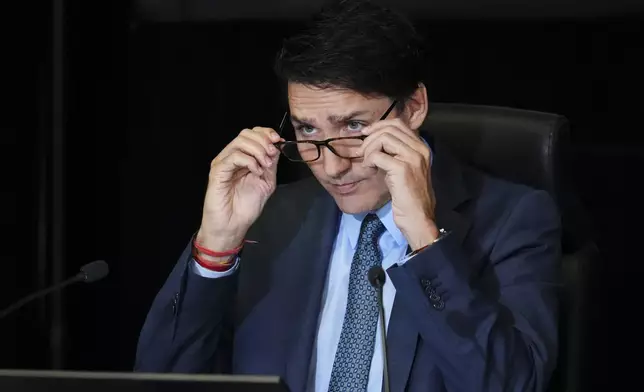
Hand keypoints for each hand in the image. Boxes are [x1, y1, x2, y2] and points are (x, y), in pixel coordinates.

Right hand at [197, 127, 281, 253]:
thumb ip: (271, 164)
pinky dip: (249, 161)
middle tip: (271, 155)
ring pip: (240, 142)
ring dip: (258, 150)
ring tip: (265, 166)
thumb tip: (276, 147)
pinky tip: (256, 171)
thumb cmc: (246, 207)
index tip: (278, 140)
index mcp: (243, 158)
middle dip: (263, 141)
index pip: (252, 134)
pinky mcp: (218, 171)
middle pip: (246, 133)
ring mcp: (224, 162)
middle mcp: (232, 157)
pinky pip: (234, 156)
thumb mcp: (266, 182)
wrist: (232, 226)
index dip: (266, 133)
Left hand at [358, 119, 438, 249]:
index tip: (366, 134)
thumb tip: (375, 141)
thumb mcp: (404, 169)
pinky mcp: (402, 169)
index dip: (379, 125)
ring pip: (383, 138)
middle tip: (362, 151)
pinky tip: (369, 170)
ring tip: (367, 162)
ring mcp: (412, 158)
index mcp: (421, 147)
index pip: (398, 124)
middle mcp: (420, 149)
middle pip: (389, 128)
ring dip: (369, 148)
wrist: (418, 218)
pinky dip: (369, 160)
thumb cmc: (408, 196)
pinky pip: (378, 155)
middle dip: (371, 137)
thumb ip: (395, 153)